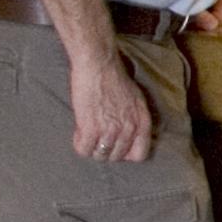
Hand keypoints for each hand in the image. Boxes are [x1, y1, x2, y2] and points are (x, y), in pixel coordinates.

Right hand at [69, 45, 152, 160]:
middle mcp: (129, 128)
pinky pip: (83, 150)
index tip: (116, 146)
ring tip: (87, 133)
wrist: (99, 65)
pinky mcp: (91, 128)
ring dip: (92, 147)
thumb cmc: (115, 79)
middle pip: (116, 156)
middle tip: (97, 137)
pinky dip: (79, 143)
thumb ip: (135, 119)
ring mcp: (110, 130)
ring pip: (100, 156)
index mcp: (142, 121)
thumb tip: (129, 135)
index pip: (140, 154)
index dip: (126, 153)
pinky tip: (79, 131)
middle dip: (105, 149)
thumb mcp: (136, 100)